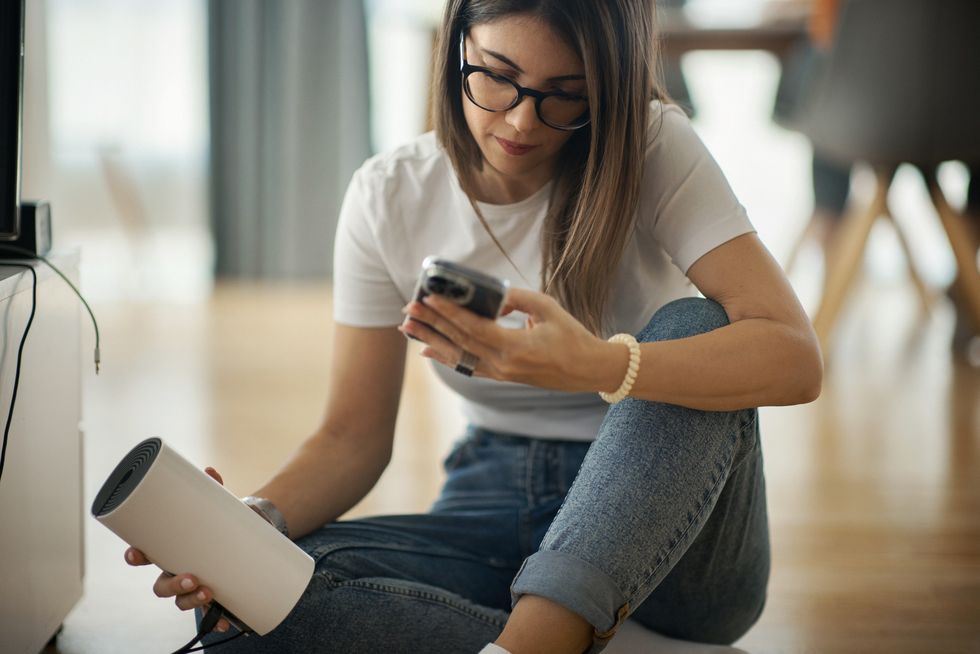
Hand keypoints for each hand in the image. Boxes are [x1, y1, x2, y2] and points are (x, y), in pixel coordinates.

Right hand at [124, 466, 231, 633]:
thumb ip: (212, 489)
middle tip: (191, 578)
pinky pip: (209, 613)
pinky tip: (224, 621)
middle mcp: (176, 570)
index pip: (145, 555)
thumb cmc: (219, 522)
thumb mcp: (217, 505)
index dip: (136, 557)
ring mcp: (193, 585)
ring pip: (181, 601)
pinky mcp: (212, 595)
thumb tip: (209, 471)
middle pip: (161, 586)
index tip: (136, 554)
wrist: (245, 536)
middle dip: (173, 585)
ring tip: (209, 592)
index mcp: (170, 549)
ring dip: (192, 601)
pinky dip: (216, 619)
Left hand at [399, 288, 625, 392]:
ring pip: (459, 356)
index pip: (474, 328)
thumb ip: (517, 299)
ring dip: (431, 341)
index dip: (450, 313)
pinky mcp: (502, 377)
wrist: (588, 370)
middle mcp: (504, 365)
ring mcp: (501, 374)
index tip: (429, 298)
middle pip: (460, 342)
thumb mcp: (547, 309)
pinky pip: (468, 367)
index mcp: (516, 348)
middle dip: (432, 324)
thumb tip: (491, 297)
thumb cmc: (572, 336)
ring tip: (408, 328)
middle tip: (409, 309)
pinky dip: (446, 358)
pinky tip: (427, 350)